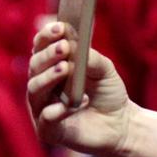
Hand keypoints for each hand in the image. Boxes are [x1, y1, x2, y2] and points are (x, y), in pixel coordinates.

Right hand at [27, 23, 134, 156]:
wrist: (121, 124)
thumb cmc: (108, 93)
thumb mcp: (104, 70)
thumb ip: (91, 58)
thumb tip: (75, 47)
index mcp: (50, 67)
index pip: (40, 48)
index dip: (46, 37)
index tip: (59, 26)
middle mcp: (41, 86)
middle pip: (35, 66)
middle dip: (48, 55)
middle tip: (64, 46)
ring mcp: (41, 108)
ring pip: (35, 89)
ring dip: (49, 77)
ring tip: (66, 68)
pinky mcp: (48, 130)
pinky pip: (46, 117)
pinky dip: (59, 109)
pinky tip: (77, 103)